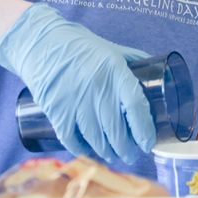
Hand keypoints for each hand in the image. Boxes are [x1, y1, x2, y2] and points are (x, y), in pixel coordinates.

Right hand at [0, 3, 155, 163]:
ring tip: (113, 156)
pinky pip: (71, 138)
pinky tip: (89, 152)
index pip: (136, 106)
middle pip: (116, 129)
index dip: (144, 129)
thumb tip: (156, 75)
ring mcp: (75, 99)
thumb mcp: (111, 48)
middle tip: (131, 155)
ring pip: (95, 138)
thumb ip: (132, 61)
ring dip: (106, 152)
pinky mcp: (56, 109)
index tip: (148, 142)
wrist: (40, 42)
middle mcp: (97, 86)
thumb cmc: (79, 45)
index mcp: (115, 70)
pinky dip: (81, 149)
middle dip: (126, 149)